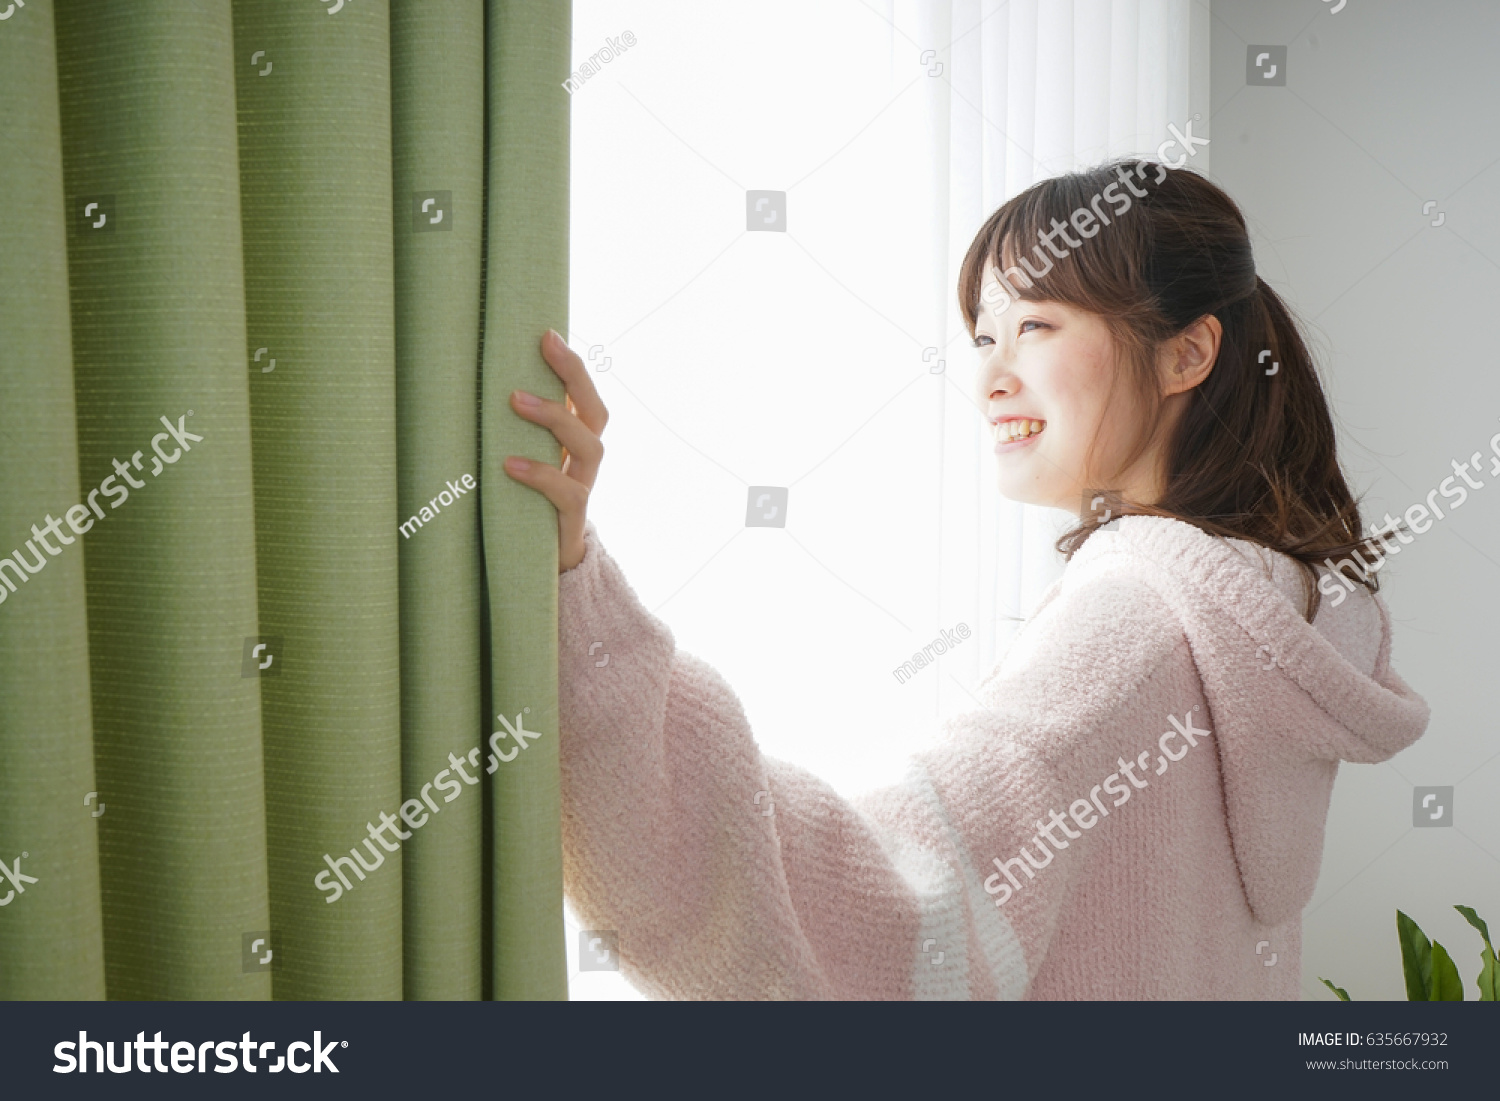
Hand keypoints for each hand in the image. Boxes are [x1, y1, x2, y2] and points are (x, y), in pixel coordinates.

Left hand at [503, 329, 607, 572]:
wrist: (538, 566)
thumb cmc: (518, 504)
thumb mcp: (517, 461)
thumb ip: (509, 433)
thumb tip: (464, 389)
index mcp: (575, 444)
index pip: (586, 397)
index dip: (573, 366)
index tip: (547, 334)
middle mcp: (585, 463)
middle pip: (597, 413)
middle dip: (574, 376)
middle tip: (543, 349)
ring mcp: (583, 490)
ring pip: (590, 447)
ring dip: (555, 419)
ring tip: (516, 400)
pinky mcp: (571, 520)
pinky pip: (567, 493)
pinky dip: (540, 475)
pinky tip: (508, 465)